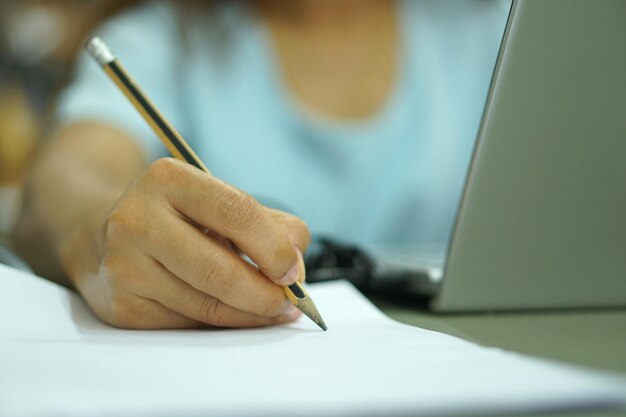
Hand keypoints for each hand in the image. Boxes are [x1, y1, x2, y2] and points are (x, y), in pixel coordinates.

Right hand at [60, 158, 310, 328]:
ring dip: (251, 315)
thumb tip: (296, 271)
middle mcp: (137, 219)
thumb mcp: (215, 200)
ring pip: (207, 306)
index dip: (275, 247)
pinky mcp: (122, 306)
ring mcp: (125, 266)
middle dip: (266, 294)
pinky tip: (234, 314)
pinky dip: (222, 324)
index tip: (294, 271)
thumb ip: (266, 223)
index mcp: (168, 179)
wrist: (99, 236)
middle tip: (290, 302)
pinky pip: (189, 324)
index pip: (237, 212)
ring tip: (271, 310)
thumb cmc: (174, 217)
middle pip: (220, 270)